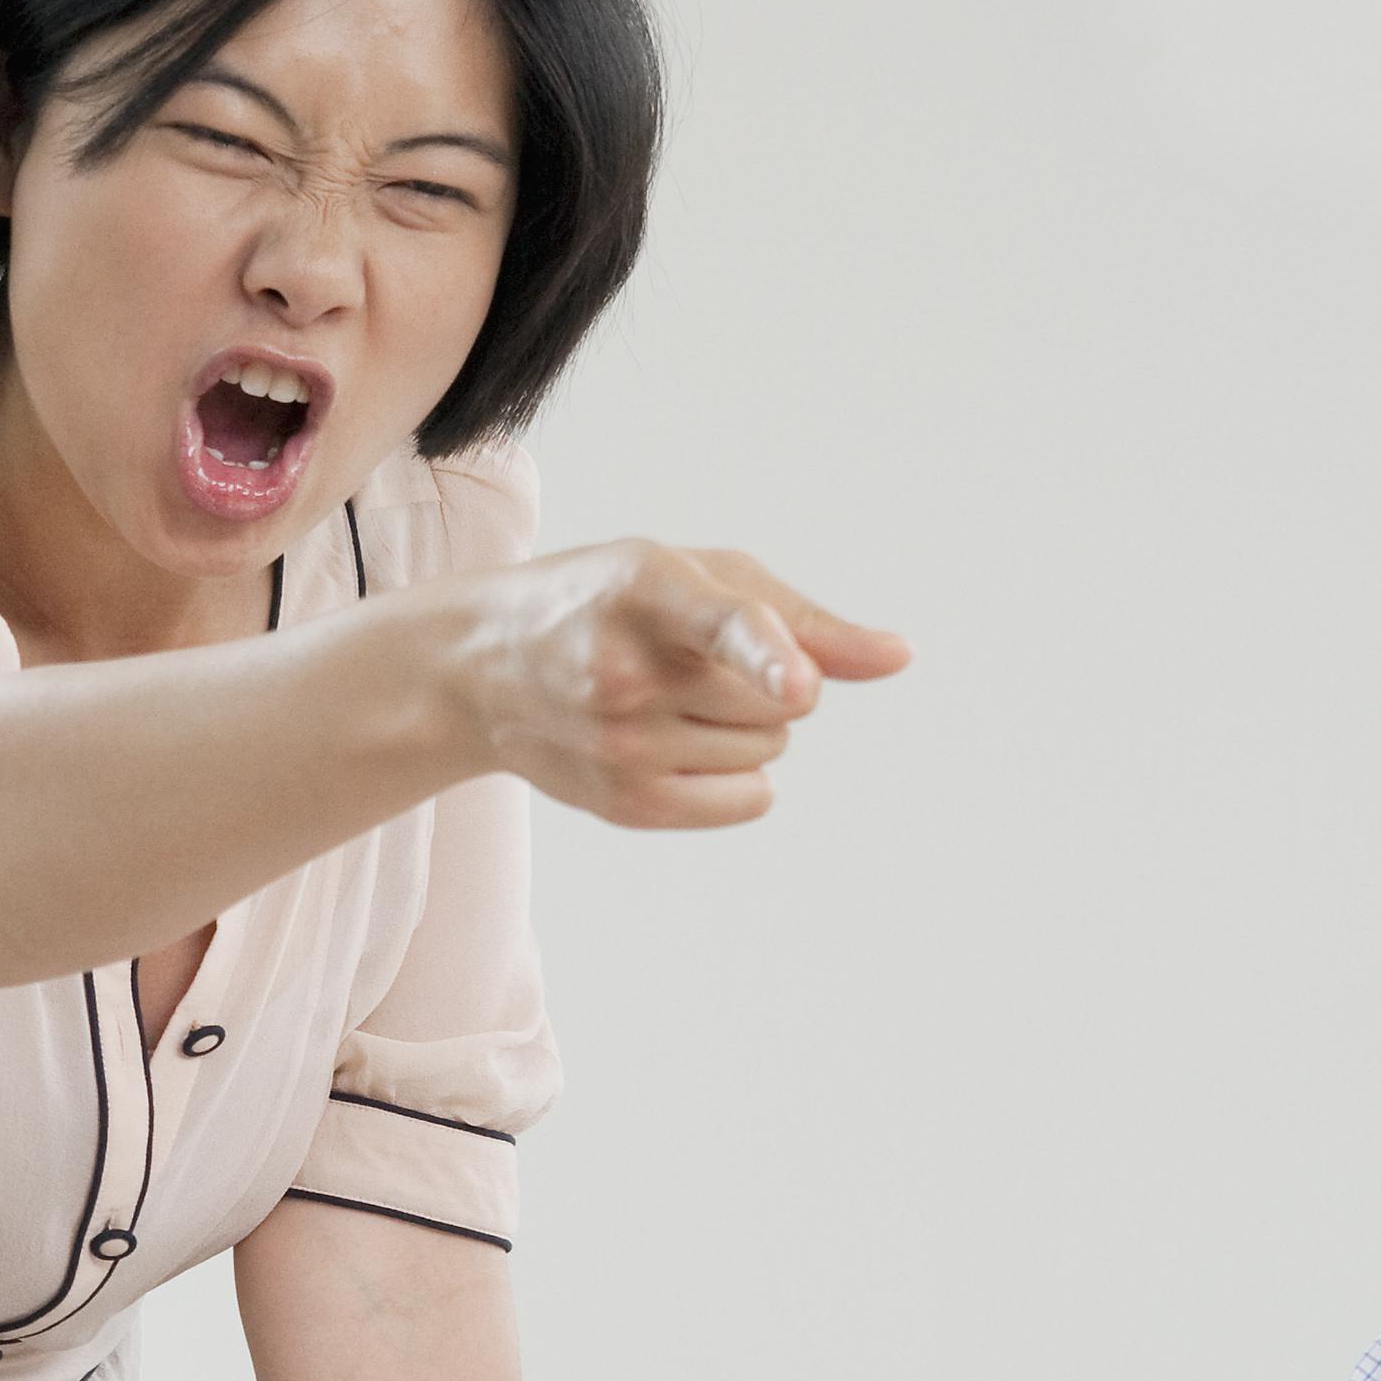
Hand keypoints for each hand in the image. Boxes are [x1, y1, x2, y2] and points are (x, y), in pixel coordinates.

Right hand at [446, 540, 907, 828]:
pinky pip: (752, 798)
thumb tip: (899, 657)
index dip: (768, 653)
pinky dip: (741, 774)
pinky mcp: (625, 805)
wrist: (480, 667)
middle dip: (769, 678)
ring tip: (670, 697)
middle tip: (691, 658)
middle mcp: (626, 671)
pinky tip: (676, 744)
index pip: (720, 624)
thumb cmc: (612, 602)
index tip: (798, 681)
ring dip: (749, 726)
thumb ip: (804, 617)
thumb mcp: (697, 576)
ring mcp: (620, 747)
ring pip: (773, 750)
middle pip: (787, 698)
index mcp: (645, 588)